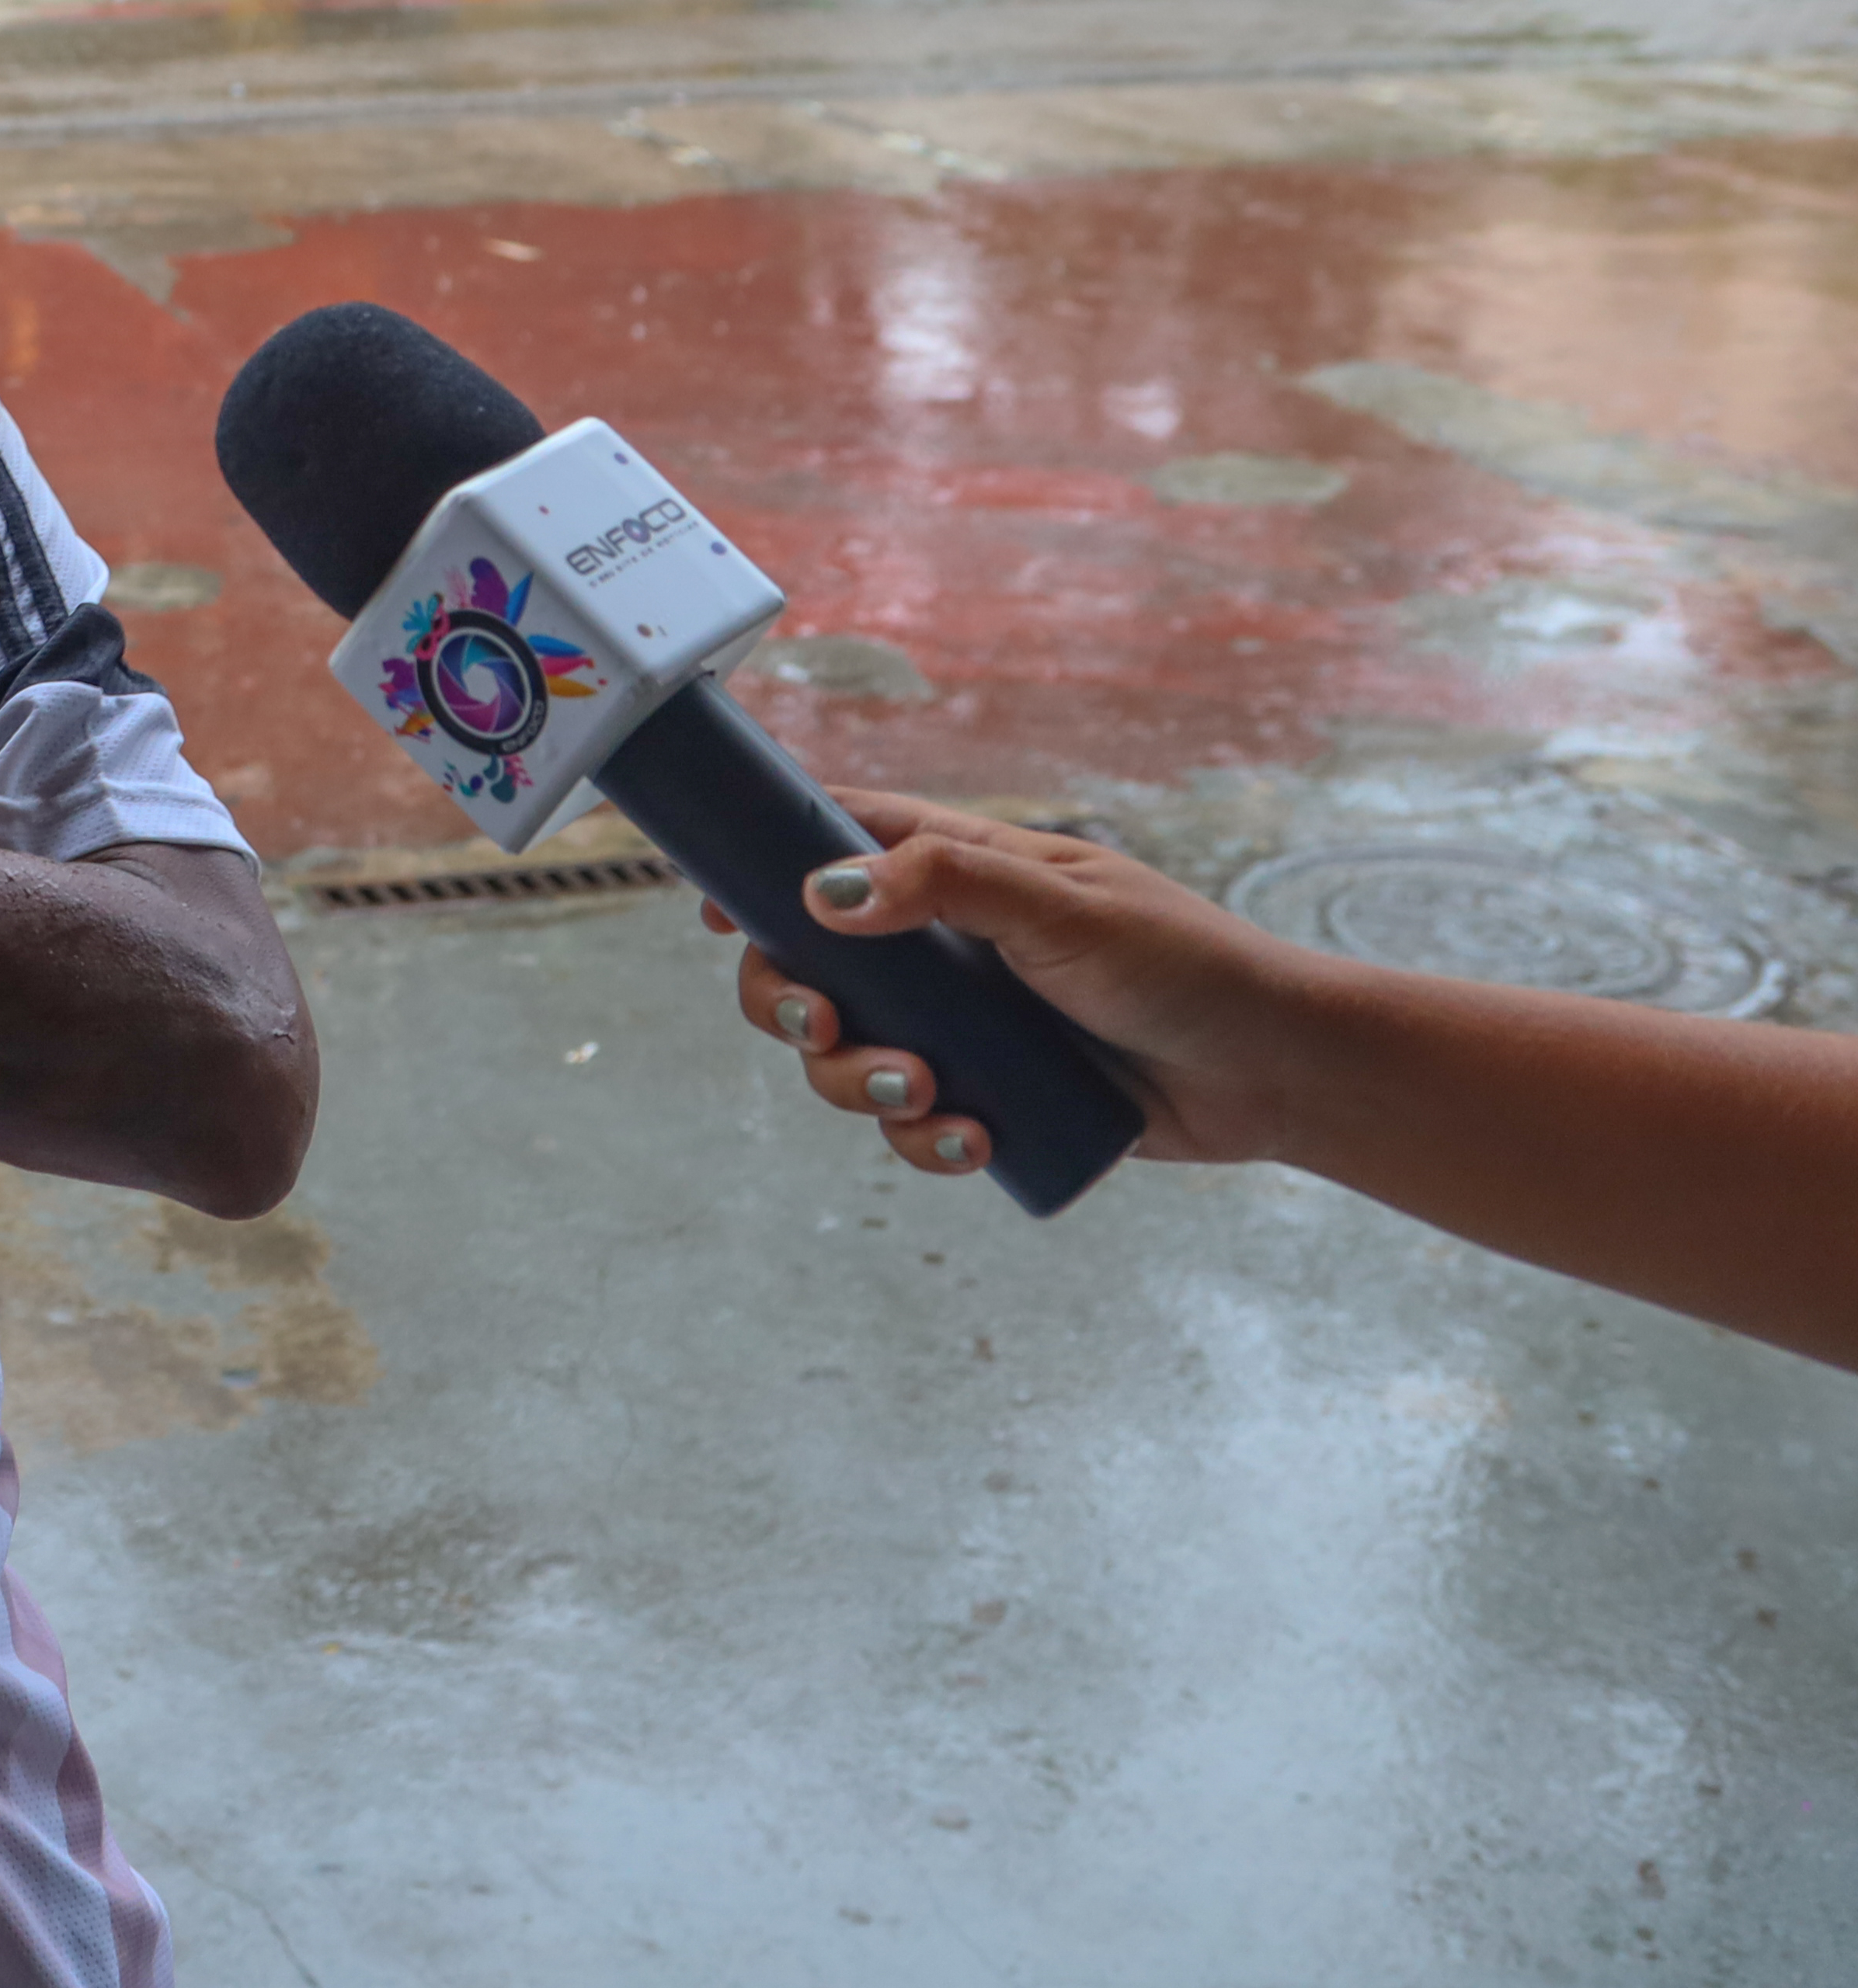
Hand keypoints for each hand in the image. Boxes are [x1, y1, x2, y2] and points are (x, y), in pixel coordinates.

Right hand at [718, 794, 1329, 1178]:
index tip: (713, 909)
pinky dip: (922, 1141)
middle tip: (826, 1025)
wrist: (1275, 1071)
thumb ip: (948, 883)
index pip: (835, 846)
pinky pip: (913, 1127)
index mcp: (958, 873)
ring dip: (855, 1082)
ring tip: (922, 1094)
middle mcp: (945, 948)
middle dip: (793, 1002)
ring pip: (847, 1052)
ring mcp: (963, 1026)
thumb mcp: (1065, 905)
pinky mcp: (990, 1097)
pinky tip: (972, 1142)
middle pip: (810, 964)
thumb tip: (825, 893)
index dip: (761, 870)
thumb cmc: (1184, 964)